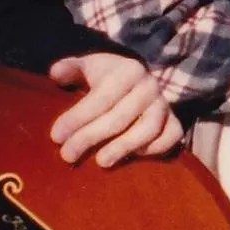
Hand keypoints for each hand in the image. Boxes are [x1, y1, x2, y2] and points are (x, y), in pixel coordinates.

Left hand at [47, 49, 182, 166]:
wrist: (136, 80)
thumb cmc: (106, 77)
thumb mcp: (87, 66)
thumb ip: (69, 69)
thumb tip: (56, 73)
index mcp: (128, 71)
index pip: (101, 98)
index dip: (77, 118)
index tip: (56, 136)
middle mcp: (150, 86)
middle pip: (119, 117)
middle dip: (90, 138)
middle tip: (67, 155)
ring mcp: (164, 105)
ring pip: (147, 130)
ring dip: (122, 148)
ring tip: (100, 162)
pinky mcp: (174, 121)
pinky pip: (170, 137)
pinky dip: (154, 149)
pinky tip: (133, 157)